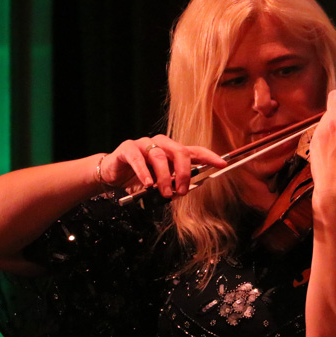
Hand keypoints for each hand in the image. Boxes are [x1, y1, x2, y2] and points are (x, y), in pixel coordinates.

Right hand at [98, 135, 226, 197]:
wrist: (113, 175)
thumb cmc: (140, 178)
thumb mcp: (160, 183)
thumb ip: (173, 184)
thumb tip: (184, 191)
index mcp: (172, 151)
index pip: (194, 151)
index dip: (209, 156)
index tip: (222, 164)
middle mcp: (160, 144)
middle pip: (179, 151)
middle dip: (183, 172)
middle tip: (182, 190)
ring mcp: (144, 144)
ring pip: (159, 155)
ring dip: (164, 177)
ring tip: (164, 193)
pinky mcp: (128, 148)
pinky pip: (137, 158)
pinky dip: (143, 172)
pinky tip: (147, 183)